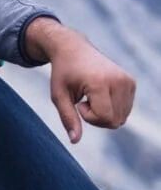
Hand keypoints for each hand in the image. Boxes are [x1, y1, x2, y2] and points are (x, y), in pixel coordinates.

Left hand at [23, 18, 135, 143]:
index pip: (105, 118)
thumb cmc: (63, 73)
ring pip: (121, 118)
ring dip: (104, 113)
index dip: (88, 116)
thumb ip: (68, 118)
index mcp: (100, 82)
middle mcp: (118, 80)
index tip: (78, 102)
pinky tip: (100, 94)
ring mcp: (127, 80)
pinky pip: (125, 110)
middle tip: (84, 100)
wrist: (73, 48)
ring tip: (91, 96)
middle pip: (114, 121)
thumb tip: (74, 141)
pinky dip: (112, 108)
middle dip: (96, 117)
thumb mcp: (58, 95)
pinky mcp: (131, 82)